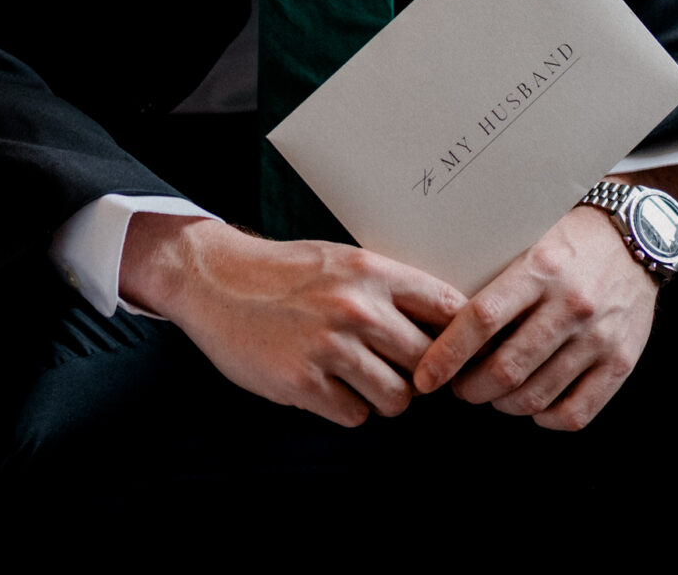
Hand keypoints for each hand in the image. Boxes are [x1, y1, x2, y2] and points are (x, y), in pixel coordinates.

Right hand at [121, 213, 465, 427]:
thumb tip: (447, 326)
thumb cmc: (288, 273)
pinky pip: (355, 416)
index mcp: (372, 272)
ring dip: (383, 397)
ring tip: (360, 379)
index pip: (447, 309)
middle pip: (428, 363)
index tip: (455, 352)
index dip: (459, 337)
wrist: (218, 280)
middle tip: (398, 370)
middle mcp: (356, 308)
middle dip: (419, 375)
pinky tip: (326, 386)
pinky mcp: (302, 382)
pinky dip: (346, 408)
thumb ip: (389, 289)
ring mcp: (329, 347)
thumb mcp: (344, 262)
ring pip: (397, 399)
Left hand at [412, 203, 658, 430]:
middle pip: (506, 368)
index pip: (483, 320)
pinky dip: (546, 419)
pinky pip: (576, 412)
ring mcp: (598, 337)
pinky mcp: (621, 361)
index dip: (447, 354)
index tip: (424, 376)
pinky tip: (533, 405)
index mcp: (541, 268)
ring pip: (536, 396)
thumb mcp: (530, 236)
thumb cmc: (571, 236)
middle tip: (458, 388)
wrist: (639, 235)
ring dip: (502, 404)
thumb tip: (438, 311)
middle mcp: (571, 305)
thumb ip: (495, 272)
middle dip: (470, 389)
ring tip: (492, 394)